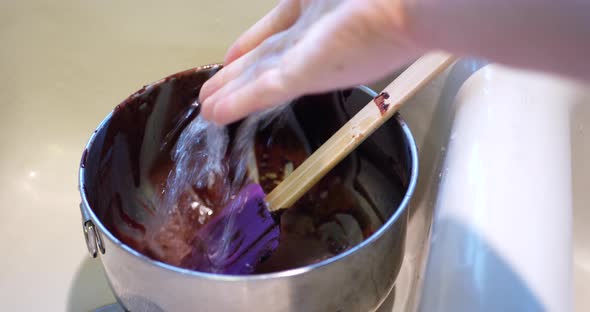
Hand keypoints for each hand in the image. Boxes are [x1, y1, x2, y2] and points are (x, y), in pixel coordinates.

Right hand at [199, 0, 421, 124]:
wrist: (412, 4)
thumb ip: (310, 1)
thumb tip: (302, 2)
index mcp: (315, 10)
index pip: (273, 31)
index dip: (248, 44)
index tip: (229, 56)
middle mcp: (308, 38)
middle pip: (262, 60)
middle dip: (235, 77)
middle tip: (211, 94)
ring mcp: (306, 58)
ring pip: (258, 79)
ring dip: (231, 94)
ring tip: (207, 110)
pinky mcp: (304, 74)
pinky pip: (261, 89)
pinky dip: (238, 101)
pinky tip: (217, 112)